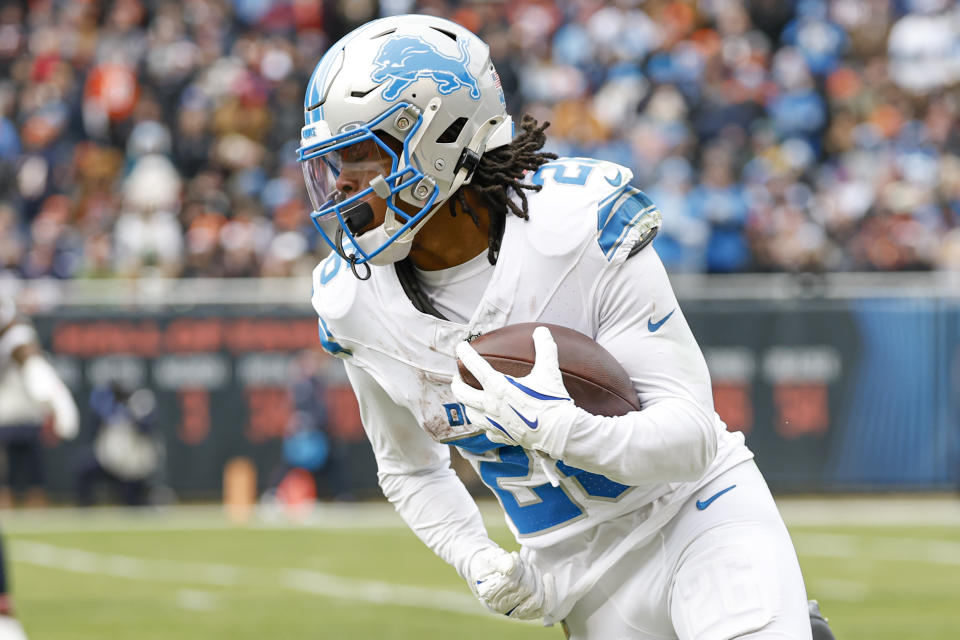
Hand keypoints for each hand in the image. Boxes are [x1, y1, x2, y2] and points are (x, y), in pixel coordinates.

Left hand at [451, 326, 584, 458]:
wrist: (558, 434)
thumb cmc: (552, 401)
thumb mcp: (549, 371)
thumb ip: (545, 349)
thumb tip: (542, 331)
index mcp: (499, 387)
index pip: (475, 366)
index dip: (465, 354)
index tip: (460, 347)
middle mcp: (492, 406)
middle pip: (463, 395)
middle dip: (457, 384)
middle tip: (457, 379)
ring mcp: (495, 423)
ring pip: (471, 415)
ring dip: (467, 406)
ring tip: (468, 401)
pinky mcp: (503, 436)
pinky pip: (488, 431)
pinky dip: (486, 425)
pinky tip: (489, 423)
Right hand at [468, 547, 555, 619]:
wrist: (489, 571)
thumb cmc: (490, 562)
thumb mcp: (491, 557)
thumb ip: (500, 562)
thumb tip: (511, 567)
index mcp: (488, 593)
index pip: (510, 582)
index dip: (517, 567)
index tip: (515, 555)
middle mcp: (500, 607)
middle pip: (525, 590)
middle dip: (528, 572)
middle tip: (523, 562)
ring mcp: (515, 612)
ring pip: (536, 599)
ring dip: (537, 578)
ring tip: (530, 568)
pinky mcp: (528, 612)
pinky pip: (544, 608)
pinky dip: (550, 593)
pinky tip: (549, 577)